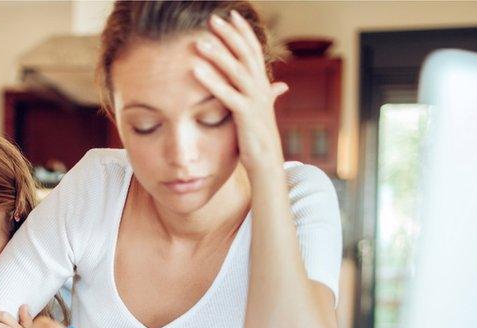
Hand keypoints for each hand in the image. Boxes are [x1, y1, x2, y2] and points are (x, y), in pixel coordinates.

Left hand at [192, 10, 288, 173]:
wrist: (267, 164)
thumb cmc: (260, 139)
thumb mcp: (263, 112)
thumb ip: (268, 96)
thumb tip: (280, 86)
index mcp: (262, 85)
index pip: (254, 51)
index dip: (243, 32)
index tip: (231, 15)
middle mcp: (261, 89)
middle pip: (246, 54)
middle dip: (229, 35)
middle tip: (212, 19)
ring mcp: (255, 101)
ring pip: (236, 70)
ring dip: (218, 54)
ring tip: (200, 41)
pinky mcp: (245, 115)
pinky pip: (226, 94)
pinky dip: (211, 80)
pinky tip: (196, 69)